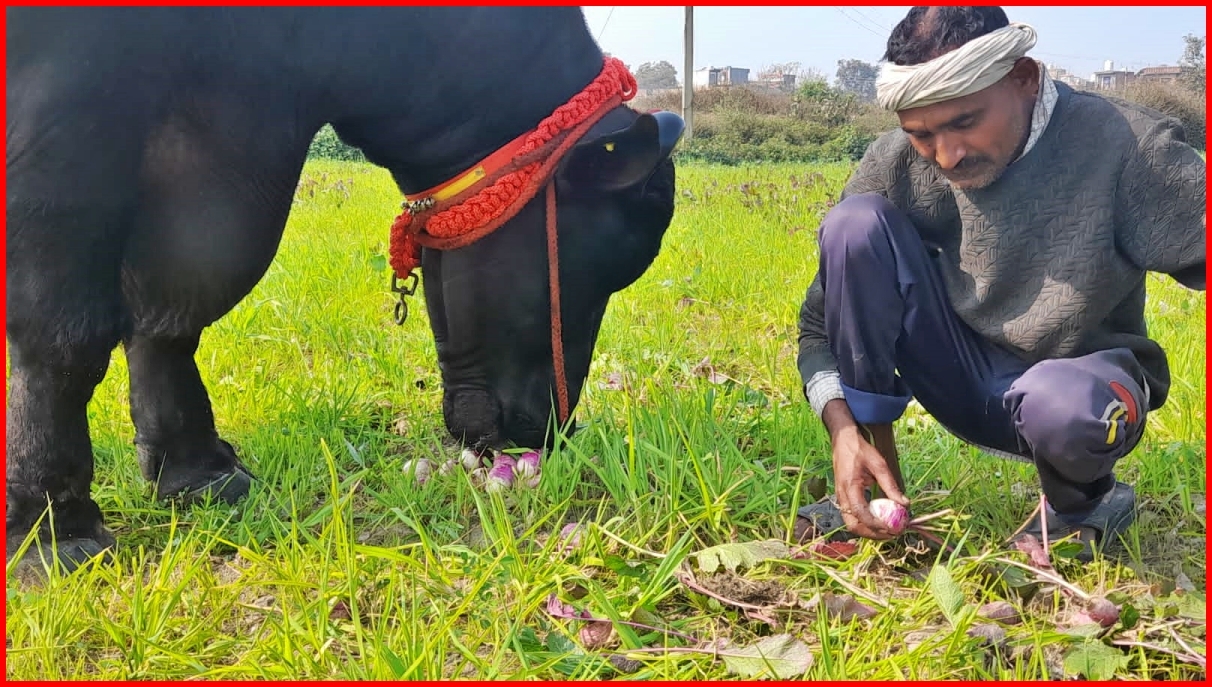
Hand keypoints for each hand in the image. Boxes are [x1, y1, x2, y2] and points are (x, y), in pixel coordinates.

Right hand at [831, 425, 909, 539]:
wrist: (842, 441)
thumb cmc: (860, 450)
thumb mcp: (879, 464)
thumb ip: (890, 485)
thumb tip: (905, 504)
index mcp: (849, 487)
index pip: (861, 513)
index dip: (876, 525)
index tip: (893, 528)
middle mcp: (842, 496)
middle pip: (853, 525)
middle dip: (873, 534)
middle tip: (892, 534)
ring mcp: (840, 498)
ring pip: (851, 524)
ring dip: (869, 531)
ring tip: (888, 531)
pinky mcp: (843, 498)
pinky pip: (852, 517)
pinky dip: (865, 524)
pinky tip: (878, 522)